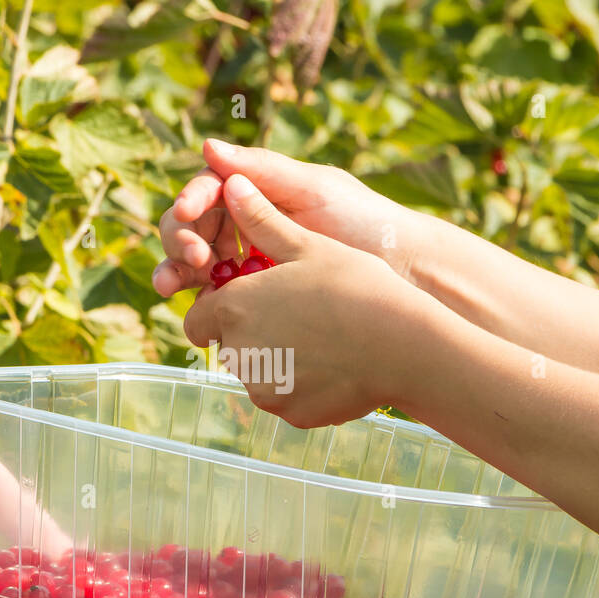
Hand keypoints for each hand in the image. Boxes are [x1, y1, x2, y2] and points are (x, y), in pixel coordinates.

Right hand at [155, 140, 433, 296]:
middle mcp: (246, 225)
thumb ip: (263, 171)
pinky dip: (201, 304)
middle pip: (192, 228)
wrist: (403, 272)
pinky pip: (218, 300)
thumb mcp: (316, 190)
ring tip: (169, 287)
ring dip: (175, 273)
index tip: (190, 213)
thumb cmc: (365, 222)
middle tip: (191, 259)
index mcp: (256, 191)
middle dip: (180, 240)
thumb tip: (208, 145)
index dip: (192, 201)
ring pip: (196, 266)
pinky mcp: (256, 300)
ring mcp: (248, 264)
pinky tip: (196, 312)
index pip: (208, 190)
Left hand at [182, 174, 423, 427]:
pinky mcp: (288, 413)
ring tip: (321, 340)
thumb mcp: (307, 247)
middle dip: (251, 334)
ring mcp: (262, 388)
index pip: (198, 319)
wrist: (401, 345)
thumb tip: (232, 184)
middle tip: (297, 318)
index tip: (253, 303)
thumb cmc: (355, 286)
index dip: (221, 310)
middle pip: (229, 347)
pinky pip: (284, 398)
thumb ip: (262, 220)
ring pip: (256, 374)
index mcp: (233, 307)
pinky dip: (300, 386)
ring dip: (275, 361)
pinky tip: (333, 366)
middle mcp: (238, 352)